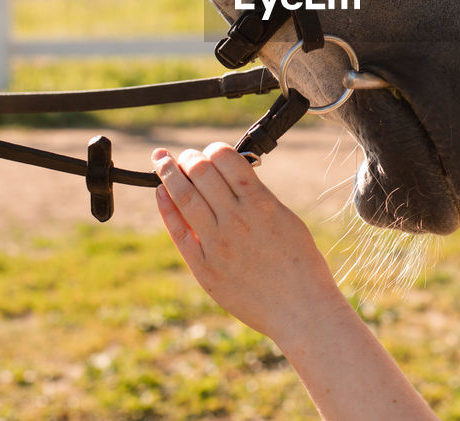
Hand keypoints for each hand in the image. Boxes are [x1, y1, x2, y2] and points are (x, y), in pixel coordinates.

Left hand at [152, 143, 347, 341]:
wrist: (300, 310)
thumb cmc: (301, 265)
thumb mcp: (287, 220)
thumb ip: (259, 199)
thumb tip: (233, 178)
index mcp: (262, 204)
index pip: (227, 160)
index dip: (215, 149)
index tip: (211, 151)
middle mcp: (237, 219)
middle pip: (202, 173)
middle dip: (190, 158)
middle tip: (185, 156)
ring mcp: (217, 244)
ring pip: (184, 196)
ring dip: (169, 173)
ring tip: (161, 161)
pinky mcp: (204, 267)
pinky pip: (178, 230)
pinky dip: (166, 207)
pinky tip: (159, 192)